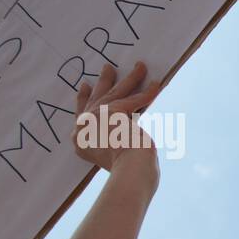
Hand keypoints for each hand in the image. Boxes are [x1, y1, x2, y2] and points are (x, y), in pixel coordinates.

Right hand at [74, 61, 161, 192]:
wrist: (127, 173)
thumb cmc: (124, 172)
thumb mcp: (111, 158)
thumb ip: (112, 146)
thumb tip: (127, 136)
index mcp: (79, 139)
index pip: (81, 114)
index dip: (83, 99)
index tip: (85, 87)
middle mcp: (84, 126)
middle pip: (96, 98)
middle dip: (104, 82)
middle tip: (108, 68)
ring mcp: (96, 117)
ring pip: (117, 92)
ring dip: (131, 78)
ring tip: (140, 66)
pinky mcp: (114, 112)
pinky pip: (137, 99)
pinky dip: (149, 92)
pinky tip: (158, 83)